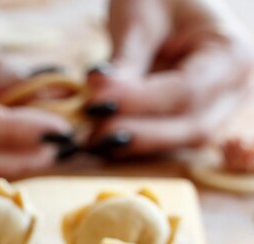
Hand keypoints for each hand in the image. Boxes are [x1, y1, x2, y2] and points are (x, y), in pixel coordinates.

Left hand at [86, 0, 253, 156]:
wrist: (170, 1)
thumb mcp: (140, 19)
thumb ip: (125, 63)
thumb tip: (99, 103)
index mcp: (232, 53)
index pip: (188, 91)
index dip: (140, 103)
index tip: (97, 104)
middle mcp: (234, 89)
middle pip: (192, 127)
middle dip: (141, 134)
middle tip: (94, 135)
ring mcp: (220, 111)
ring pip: (181, 143)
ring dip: (137, 145)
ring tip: (94, 139)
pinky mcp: (196, 123)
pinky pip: (169, 142)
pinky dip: (137, 143)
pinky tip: (105, 139)